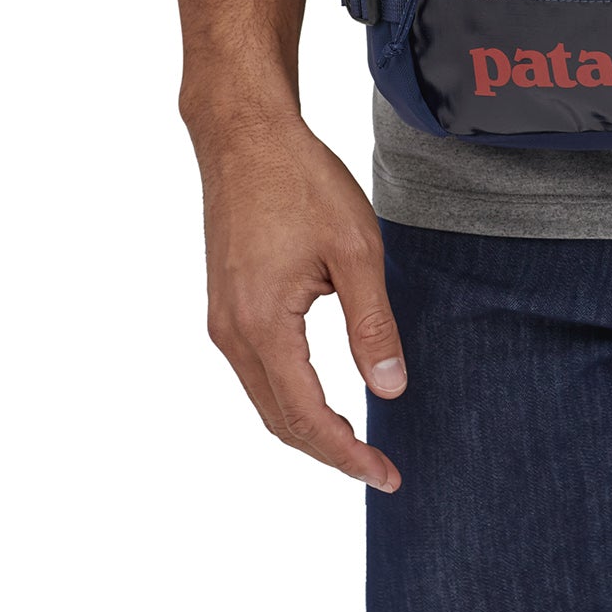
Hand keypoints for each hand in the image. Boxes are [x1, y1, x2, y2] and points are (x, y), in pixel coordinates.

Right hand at [191, 113, 404, 488]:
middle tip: (380, 470)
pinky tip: (323, 401)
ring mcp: (223, 321)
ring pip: (264, 401)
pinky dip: (290, 399)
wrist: (244, 136)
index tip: (386, 474)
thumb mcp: (357, 250)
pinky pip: (256, 373)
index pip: (307, 416)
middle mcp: (232, 332)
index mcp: (263, 325)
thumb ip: (372, 324)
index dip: (348, 454)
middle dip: (330, 453)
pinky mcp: (226, 306)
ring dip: (308, 430)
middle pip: (279, 421)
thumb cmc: (301, 182)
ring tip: (357, 446)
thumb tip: (389, 389)